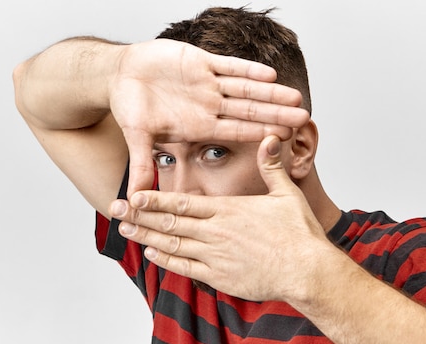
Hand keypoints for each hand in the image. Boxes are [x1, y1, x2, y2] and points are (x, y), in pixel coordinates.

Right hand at [109, 39, 309, 196]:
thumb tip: (135, 200)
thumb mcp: (137, 137)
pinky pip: (229, 66)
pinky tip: (270, 74)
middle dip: (275, 113)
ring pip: (246, 88)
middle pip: (249, 111)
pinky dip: (247, 69)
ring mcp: (207, 84)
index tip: (284, 140)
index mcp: (198, 126)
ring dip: (270, 91)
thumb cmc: (129, 106)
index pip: (235, 132)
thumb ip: (142, 165)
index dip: (259, 135)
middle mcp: (208, 106)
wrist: (121, 75)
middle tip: (304, 118)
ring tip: (296, 96)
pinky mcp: (201, 62)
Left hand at [110, 136, 326, 301]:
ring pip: (171, 244)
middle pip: (169, 222)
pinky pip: (185, 268)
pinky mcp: (220, 277)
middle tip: (114, 210)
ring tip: (124, 230)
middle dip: (139, 216)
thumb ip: (271, 167)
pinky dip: (166, 261)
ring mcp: (215, 256)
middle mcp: (215, 232)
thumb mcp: (287, 194)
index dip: (155, 199)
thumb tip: (270, 137)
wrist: (308, 271)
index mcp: (228, 210)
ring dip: (145, 237)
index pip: (182, 202)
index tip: (133, 194)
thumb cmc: (300, 234)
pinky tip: (151, 254)